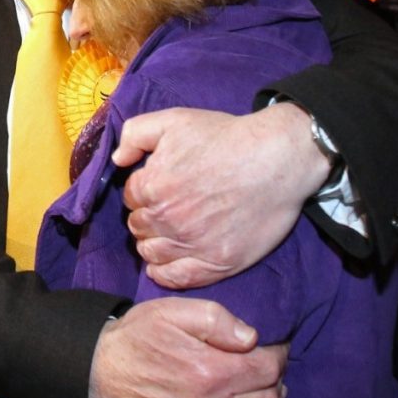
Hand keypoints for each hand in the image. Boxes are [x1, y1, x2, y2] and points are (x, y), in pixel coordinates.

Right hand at [89, 297, 286, 397]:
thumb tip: (253, 338)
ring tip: (262, 390)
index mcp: (210, 371)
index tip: (274, 347)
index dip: (278, 354)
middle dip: (275, 380)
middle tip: (268, 366)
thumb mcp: (175, 311)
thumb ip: (219, 321)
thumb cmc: (139, 336)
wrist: (100, 371)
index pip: (269, 368)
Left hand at [113, 104, 327, 288]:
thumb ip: (136, 133)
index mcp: (153, 185)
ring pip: (152, 254)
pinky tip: (167, 264)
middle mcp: (168, 219)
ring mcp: (192, 244)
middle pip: (139, 227)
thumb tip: (118, 160)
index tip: (159, 187)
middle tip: (168, 208)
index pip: (130, 198)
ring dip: (154, 243)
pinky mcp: (218, 262)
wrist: (278, 157)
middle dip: (148, 217)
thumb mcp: (176, 119)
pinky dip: (165, 273)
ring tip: (170, 233)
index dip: (143, 190)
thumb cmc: (229, 136)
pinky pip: (177, 278)